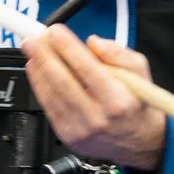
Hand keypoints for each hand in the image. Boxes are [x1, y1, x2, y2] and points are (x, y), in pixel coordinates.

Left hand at [24, 29, 166, 169]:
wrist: (139, 141)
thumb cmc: (138, 105)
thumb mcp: (141, 73)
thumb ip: (120, 54)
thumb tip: (95, 43)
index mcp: (119, 101)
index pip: (87, 68)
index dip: (67, 47)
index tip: (55, 31)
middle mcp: (98, 117)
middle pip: (63, 81)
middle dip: (44, 56)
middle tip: (33, 38)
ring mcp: (80, 129)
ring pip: (52, 94)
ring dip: (38, 69)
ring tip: (32, 50)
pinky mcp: (67, 135)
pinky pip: (48, 106)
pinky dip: (39, 85)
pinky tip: (36, 71)